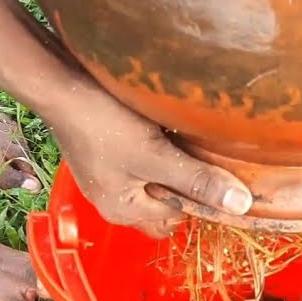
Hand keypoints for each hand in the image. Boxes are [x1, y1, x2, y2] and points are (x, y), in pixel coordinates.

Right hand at [47, 85, 253, 237]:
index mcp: (123, 211)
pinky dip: (154, 149)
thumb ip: (197, 181)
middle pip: (165, 201)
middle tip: (199, 154)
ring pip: (153, 178)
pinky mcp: (103, 153)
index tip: (216, 169)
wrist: (60, 85)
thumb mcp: (156, 156)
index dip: (199, 195)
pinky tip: (160, 127)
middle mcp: (112, 201)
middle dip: (183, 181)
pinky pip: (139, 161)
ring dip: (170, 163)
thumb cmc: (103, 124)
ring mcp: (105, 177)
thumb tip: (241, 205)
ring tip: (182, 138)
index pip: (177, 215)